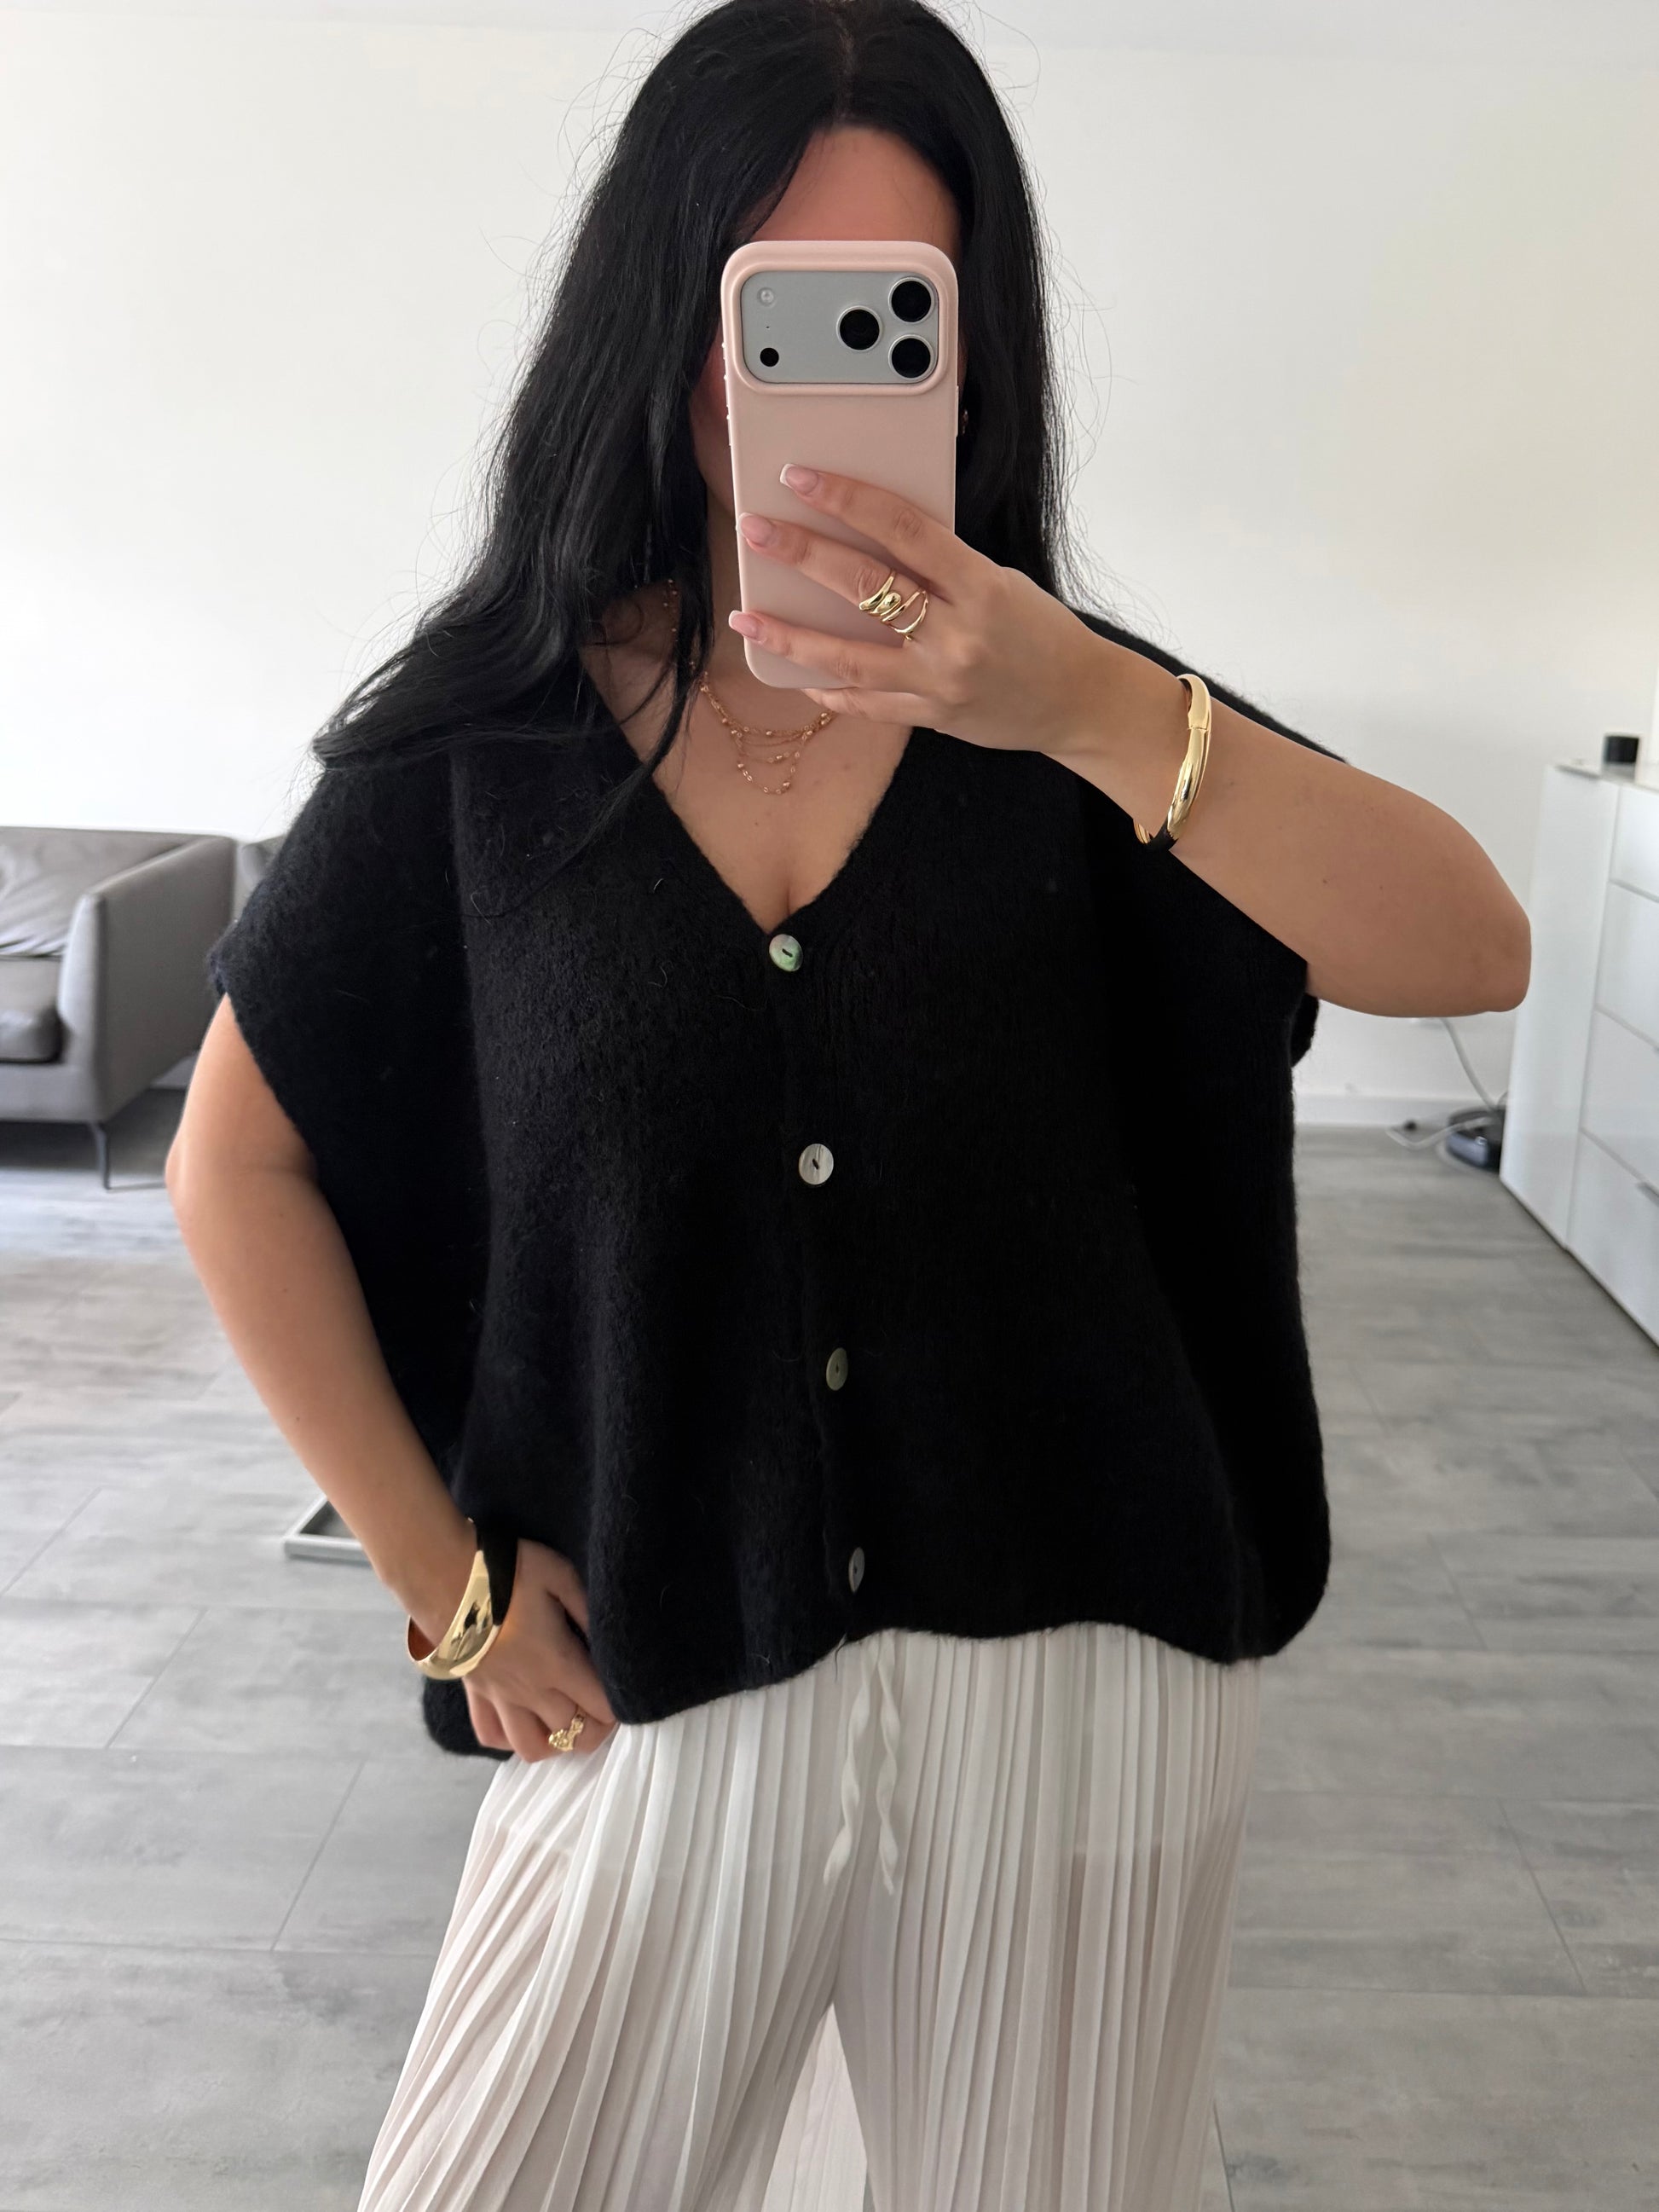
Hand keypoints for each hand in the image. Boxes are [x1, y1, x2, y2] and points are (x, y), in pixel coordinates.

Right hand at [460, 1538, 618, 1762]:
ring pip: (532, 1749)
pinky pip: (491, 1736)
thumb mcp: (560, 1576)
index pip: (603, 1709)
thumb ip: (587, 1609)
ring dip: (555, 1742)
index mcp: (560, 1663)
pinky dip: (510, 1738)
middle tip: (598, 1707)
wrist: (445, 1577)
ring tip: (563, 1721)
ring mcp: (500, 1698)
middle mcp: (532, 1691)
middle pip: (574, 1737)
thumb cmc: (508, 1572)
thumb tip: (610, 1638)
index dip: (619, 1707)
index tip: (621, 1690)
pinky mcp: (475, 1695)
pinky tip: (522, 1719)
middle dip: (595, 1728)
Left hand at [728, 463, 1114, 758]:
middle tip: (756, 530)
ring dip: (792, 638)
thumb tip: (875, 543)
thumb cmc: (1043, 633)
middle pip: (866, 588)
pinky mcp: (933, 717)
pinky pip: (869, 705)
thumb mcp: (1002, 582)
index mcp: (980, 586)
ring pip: (850, 658)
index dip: (847, 499)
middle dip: (803, 555)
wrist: (1080, 702)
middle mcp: (957, 634)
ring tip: (747, 619)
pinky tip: (800, 676)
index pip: (903, 530)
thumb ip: (944, 567)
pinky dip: (833, 689)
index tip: (801, 478)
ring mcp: (940, 681)